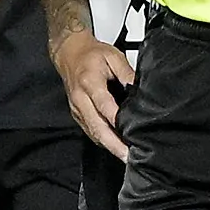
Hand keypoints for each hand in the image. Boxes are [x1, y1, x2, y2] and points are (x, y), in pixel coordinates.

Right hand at [52, 33, 135, 159]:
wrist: (69, 53)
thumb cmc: (91, 55)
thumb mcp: (114, 56)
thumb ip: (128, 74)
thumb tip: (140, 91)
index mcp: (90, 83)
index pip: (104, 106)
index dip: (117, 121)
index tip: (130, 134)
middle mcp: (80, 99)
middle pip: (97, 127)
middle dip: (113, 144)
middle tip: (128, 156)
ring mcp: (77, 109)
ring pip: (93, 133)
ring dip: (109, 146)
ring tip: (125, 156)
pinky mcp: (77, 115)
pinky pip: (90, 131)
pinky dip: (103, 141)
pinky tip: (115, 146)